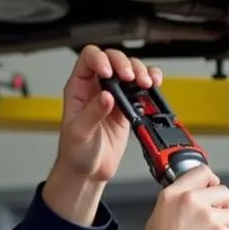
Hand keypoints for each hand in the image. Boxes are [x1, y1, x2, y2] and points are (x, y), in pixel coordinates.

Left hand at [55, 44, 161, 182]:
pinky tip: (153, 84)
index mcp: (78, 88)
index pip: (88, 59)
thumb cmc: (75, 151)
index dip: (100, 59)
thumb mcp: (79, 133)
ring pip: (129, 69)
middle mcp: (96, 88)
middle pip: (112, 58)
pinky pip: (140, 87)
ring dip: (140, 71)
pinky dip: (150, 81)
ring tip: (146, 83)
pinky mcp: (128, 107)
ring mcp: (114, 96)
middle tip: (131, 78)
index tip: (110, 73)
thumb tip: (106, 96)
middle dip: (124, 64)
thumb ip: (92, 113)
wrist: (88, 171)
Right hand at [138, 165, 228, 229]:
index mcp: (174, 196)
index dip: (212, 182)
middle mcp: (192, 202)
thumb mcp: (156, 220)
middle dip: (226, 209)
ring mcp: (210, 219)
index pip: (201, 173)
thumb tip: (186, 209)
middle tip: (221, 224)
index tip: (215, 190)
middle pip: (224, 193)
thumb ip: (173, 208)